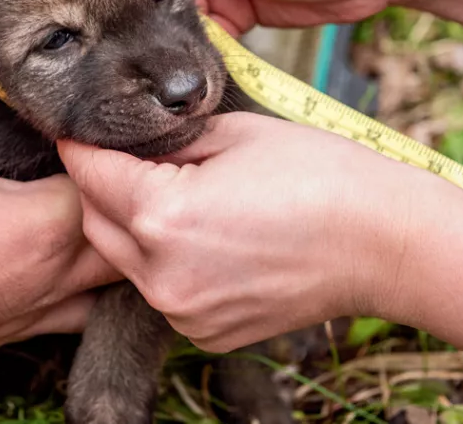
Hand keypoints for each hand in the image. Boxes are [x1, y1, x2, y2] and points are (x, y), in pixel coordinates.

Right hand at [0, 60, 119, 422]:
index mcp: (43, 223)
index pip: (112, 173)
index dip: (115, 138)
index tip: (110, 109)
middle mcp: (56, 272)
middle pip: (128, 225)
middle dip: (129, 188)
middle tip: (127, 152)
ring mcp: (40, 309)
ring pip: (113, 276)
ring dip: (118, 238)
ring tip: (112, 200)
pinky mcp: (18, 332)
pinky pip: (81, 312)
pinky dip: (91, 286)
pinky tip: (79, 261)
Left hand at [57, 111, 408, 352]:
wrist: (384, 243)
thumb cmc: (321, 176)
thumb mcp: (232, 134)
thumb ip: (166, 143)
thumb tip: (129, 144)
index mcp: (163, 216)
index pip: (89, 174)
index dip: (81, 145)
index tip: (78, 129)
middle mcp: (162, 275)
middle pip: (95, 223)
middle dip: (101, 186)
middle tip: (126, 156)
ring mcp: (183, 312)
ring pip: (125, 259)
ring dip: (132, 226)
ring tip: (175, 193)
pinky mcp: (205, 332)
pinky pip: (161, 288)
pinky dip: (165, 262)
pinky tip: (205, 234)